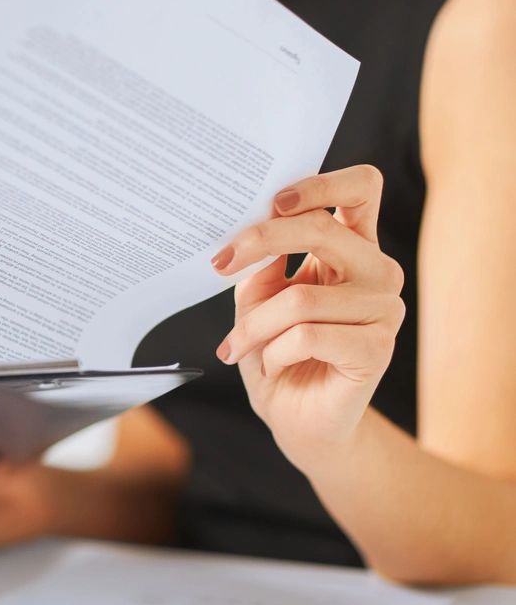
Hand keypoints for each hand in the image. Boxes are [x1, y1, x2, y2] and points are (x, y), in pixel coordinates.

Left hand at [212, 165, 405, 468]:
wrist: (297, 420)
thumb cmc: (277, 354)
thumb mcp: (257, 301)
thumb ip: (261, 264)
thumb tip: (253, 235)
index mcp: (352, 248)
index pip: (360, 188)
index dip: (320, 183)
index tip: (271, 200)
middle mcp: (377, 271)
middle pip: (322, 228)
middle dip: (260, 240)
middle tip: (219, 264)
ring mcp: (385, 309)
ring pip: (300, 297)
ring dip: (254, 326)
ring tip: (237, 347)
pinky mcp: (378, 349)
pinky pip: (308, 336)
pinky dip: (275, 352)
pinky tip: (271, 366)